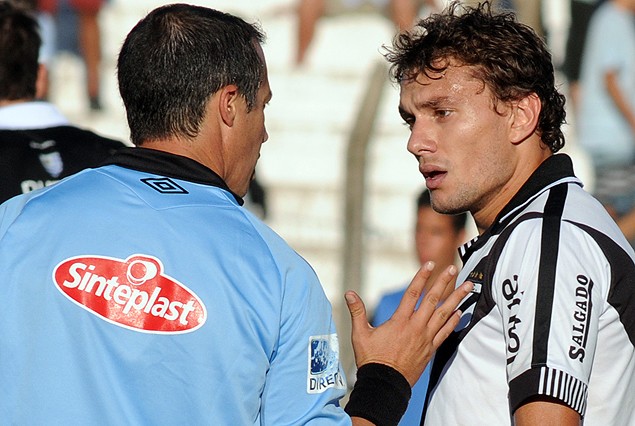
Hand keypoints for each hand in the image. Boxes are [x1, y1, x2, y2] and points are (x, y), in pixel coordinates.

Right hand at [345, 262, 472, 385]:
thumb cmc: (371, 360)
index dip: (421, 277)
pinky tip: (460, 312)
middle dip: (444, 282)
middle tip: (453, 268)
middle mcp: (415, 327)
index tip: (430, 264)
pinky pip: (445, 333)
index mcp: (399, 321)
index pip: (412, 293)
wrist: (385, 385)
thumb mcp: (360, 334)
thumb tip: (349, 293)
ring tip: (468, 286)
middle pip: (432, 300)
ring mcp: (425, 338)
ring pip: (444, 314)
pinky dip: (453, 321)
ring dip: (456, 299)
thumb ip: (357, 311)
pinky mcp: (430, 350)